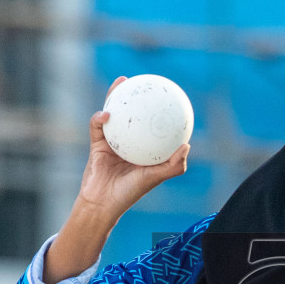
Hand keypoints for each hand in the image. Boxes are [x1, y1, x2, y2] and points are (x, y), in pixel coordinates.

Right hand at [75, 76, 189, 217]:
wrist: (101, 203)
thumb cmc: (130, 193)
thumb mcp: (155, 178)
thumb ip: (173, 166)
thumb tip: (187, 145)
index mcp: (146, 150)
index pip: (155, 126)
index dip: (161, 110)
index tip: (168, 95)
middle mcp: (131, 143)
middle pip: (135, 114)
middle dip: (139, 95)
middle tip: (144, 80)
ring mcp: (113, 141)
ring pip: (115, 114)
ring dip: (117, 95)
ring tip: (122, 81)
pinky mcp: (97, 143)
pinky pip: (98, 126)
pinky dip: (100, 118)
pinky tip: (106, 113)